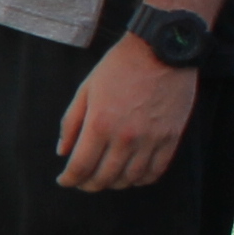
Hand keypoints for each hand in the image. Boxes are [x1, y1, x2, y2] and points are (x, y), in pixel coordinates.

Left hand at [56, 39, 199, 192]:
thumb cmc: (119, 67)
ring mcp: (151, 140)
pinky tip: (132, 176)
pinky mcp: (171, 138)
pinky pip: (156, 171)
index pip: (80, 166)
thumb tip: (62, 151)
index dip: (69, 179)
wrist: (161, 50)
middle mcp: (125, 137)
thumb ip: (71, 123)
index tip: (64, 180)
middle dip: (89, 184)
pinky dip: (141, 179)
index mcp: (100, 124)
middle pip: (105, 177)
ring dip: (114, 184)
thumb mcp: (86, 89)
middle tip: (83, 182)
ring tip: (106, 180)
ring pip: (130, 178)